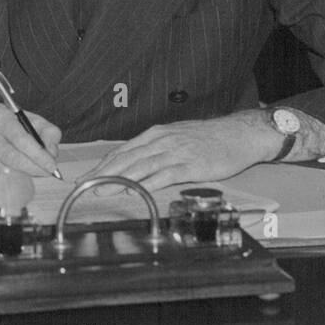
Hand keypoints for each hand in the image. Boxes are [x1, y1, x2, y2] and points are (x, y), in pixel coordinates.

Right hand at [0, 99, 61, 176]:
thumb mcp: (26, 118)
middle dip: (32, 169)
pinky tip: (15, 173)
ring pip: (3, 170)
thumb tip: (51, 153)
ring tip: (32, 173)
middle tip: (46, 173)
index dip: (38, 155)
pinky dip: (9, 177)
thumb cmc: (1, 122)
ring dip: (22, 175)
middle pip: (11, 157)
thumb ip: (46, 131)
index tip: (51, 166)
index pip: (20, 139)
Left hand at [83, 113, 278, 190]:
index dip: (102, 164)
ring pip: (140, 167)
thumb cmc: (209, 137)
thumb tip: (134, 163)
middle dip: (102, 173)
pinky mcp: (190, 165)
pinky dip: (146, 184)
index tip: (86, 176)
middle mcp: (162, 141)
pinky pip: (164, 175)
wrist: (240, 133)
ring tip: (100, 190)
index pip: (122, 151)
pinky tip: (134, 191)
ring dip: (117, 180)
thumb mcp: (177, 136)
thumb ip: (155, 148)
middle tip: (83, 186)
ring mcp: (176, 153)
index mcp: (156, 134)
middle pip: (125, 159)